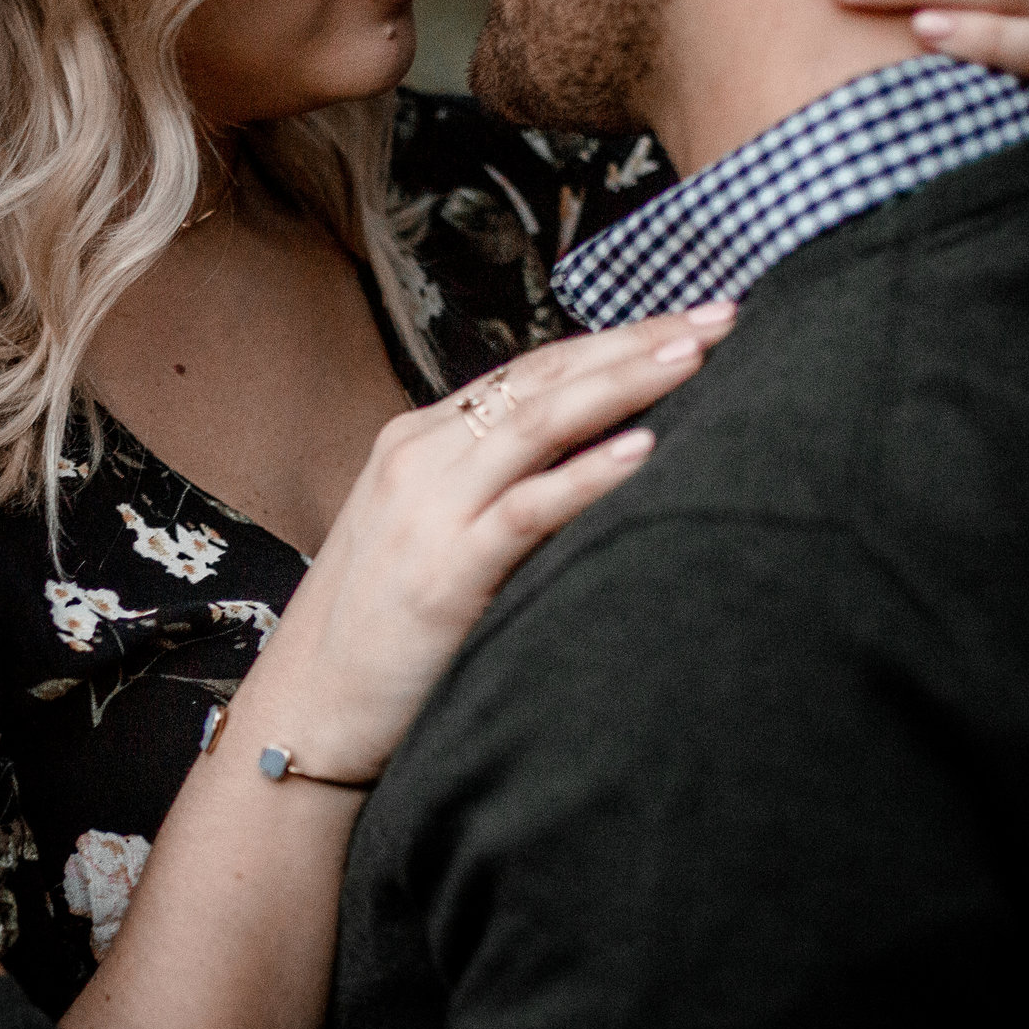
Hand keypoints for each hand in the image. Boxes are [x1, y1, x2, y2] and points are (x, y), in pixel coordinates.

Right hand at [233, 303, 731, 782]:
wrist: (307, 714)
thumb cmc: (378, 637)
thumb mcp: (428, 539)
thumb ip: (489, 494)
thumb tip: (594, 467)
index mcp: (416, 445)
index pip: (529, 373)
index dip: (612, 341)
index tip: (689, 321)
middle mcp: (418, 460)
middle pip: (543, 379)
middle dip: (636, 342)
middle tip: (720, 314)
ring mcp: (426, 511)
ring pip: (537, 422)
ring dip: (624, 382)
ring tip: (696, 354)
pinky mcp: (443, 573)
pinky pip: (524, 509)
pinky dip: (585, 476)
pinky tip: (640, 450)